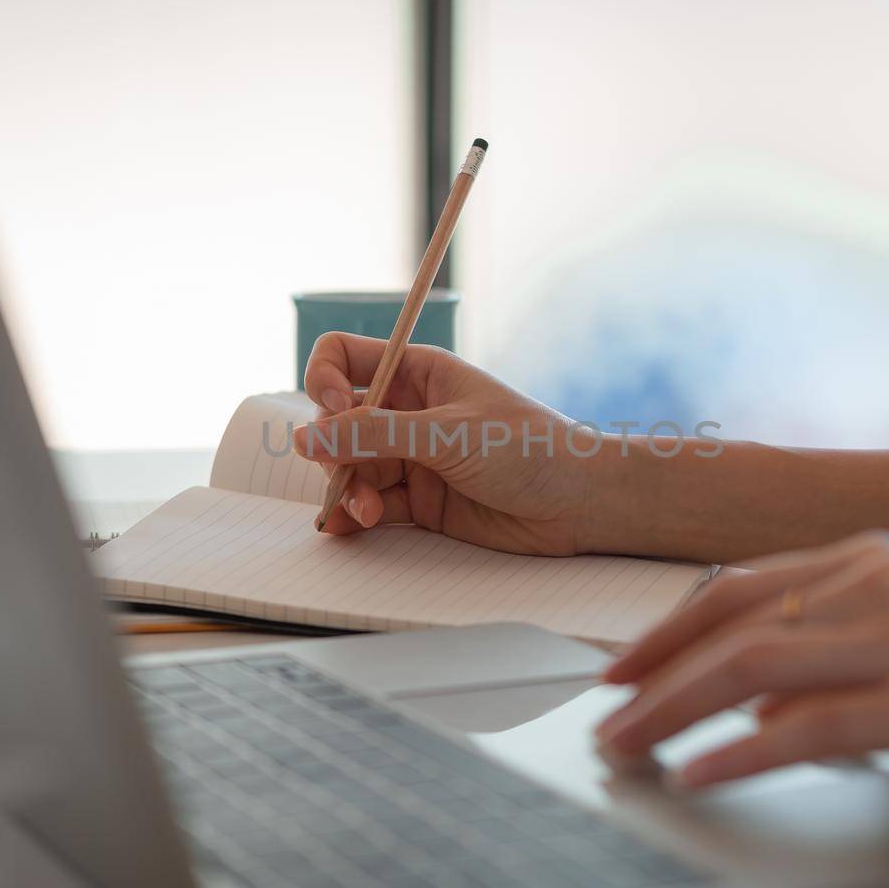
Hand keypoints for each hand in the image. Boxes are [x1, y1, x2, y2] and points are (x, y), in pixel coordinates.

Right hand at [293, 333, 596, 554]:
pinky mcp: (420, 501)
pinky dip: (354, 517)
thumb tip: (306, 437)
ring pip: (350, 468)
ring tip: (366, 515)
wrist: (581, 504)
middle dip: (334, 452)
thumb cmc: (531, 449)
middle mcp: (409, 412)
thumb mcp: (449, 434)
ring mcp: (413, 457)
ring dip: (346, 491)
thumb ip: (376, 435)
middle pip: (337, 423)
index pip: (343, 359)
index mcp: (418, 373)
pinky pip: (370, 504)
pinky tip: (351, 528)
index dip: (323, 381)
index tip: (330, 412)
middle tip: (348, 481)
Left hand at [597, 531, 888, 793]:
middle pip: (731, 623)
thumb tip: (763, 694)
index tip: (622, 666)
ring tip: (629, 747)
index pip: (740, 586)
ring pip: (753, 666)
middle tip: (604, 716)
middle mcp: (880, 583)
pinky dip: (743, 751)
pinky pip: (810, 728)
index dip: (669, 628)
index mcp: (874, 558)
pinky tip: (703, 772)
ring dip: (674, 710)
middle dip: (653, 673)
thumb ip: (845, 647)